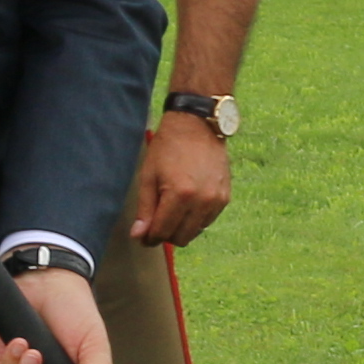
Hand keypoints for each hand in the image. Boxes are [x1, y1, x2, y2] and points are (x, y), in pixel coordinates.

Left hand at [129, 109, 234, 249]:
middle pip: (181, 238)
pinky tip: (187, 204)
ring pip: (195, 232)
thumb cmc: (168, 147)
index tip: (142, 235)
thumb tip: (139, 236)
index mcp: (180, 195)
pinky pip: (207, 221)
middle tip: (156, 223)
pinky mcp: (225, 197)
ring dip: (181, 228)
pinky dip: (195, 219)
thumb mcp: (149, 176)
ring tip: (172, 210)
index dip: (149, 238)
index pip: (162, 232)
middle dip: (165, 235)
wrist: (197, 125)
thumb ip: (145, 209)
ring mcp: (216, 200)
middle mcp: (201, 201)